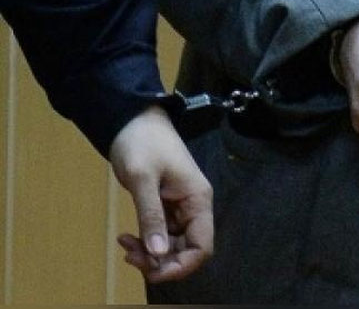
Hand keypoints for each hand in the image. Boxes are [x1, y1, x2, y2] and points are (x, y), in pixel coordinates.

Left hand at [109, 105, 212, 282]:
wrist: (133, 119)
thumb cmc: (142, 142)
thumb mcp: (143, 179)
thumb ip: (151, 216)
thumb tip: (158, 253)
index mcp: (198, 200)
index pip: (202, 246)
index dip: (182, 265)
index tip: (153, 270)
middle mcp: (194, 207)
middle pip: (188, 250)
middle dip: (162, 261)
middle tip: (130, 255)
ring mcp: (181, 208)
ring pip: (174, 245)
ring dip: (151, 253)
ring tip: (126, 245)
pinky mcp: (167, 207)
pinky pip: (162, 235)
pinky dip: (147, 242)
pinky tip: (127, 238)